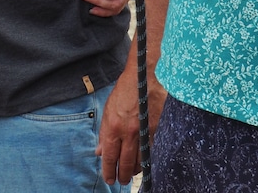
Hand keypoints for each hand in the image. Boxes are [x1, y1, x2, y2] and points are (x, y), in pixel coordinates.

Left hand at [98, 66, 165, 183]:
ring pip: (140, 160)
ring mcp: (144, 132)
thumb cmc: (125, 90)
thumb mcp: (108, 109)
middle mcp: (129, 132)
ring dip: (135, 170)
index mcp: (114, 126)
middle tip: (120, 181)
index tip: (109, 179)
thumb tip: (100, 151)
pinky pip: (151, 150)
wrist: (145, 76)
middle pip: (126, 163)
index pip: (110, 157)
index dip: (109, 171)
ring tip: (131, 174)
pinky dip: (147, 159)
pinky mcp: (157, 129)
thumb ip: (105, 133)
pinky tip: (143, 162)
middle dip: (122, 175)